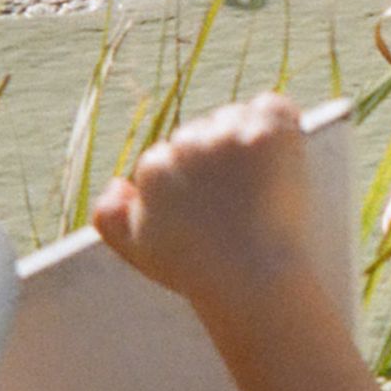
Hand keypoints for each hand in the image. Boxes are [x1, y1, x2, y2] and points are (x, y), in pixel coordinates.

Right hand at [92, 95, 316, 323]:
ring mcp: (229, 136)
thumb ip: (109, 218)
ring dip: (246, 142)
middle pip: (201, 134)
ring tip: (261, 188)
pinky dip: (278, 123)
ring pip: (234, 119)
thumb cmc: (200, 274)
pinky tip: (281, 156)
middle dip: (217, 161)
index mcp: (154, 166)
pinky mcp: (268, 133)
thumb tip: (118, 183)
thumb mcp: (138, 252)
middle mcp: (187, 144)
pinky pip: (273, 107)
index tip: (213, 212)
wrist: (255, 284)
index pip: (171, 156)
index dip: (193, 184)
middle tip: (239, 203)